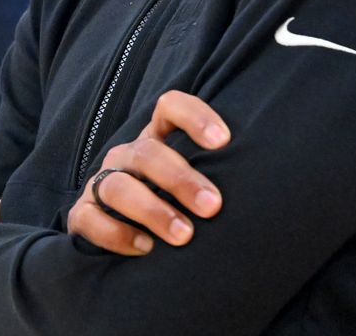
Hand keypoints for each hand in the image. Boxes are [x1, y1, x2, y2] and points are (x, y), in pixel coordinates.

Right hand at [69, 89, 228, 255]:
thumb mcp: (195, 184)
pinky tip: (145, 249)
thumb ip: (219, 175)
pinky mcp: (82, 214)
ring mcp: (101, 182)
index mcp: (156, 138)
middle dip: (182, 179)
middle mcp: (128, 155)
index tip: (224, 141)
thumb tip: (273, 183)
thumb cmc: (176, 205)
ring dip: (153, 210)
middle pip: (149, 153)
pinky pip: (91, 219)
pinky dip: (117, 234)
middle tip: (213, 207)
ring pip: (118, 186)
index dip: (195, 117)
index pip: (170, 107)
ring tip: (183, 236)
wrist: (125, 238)